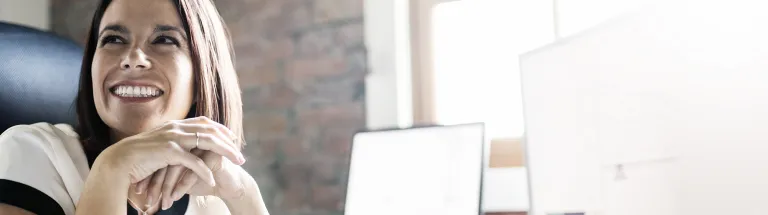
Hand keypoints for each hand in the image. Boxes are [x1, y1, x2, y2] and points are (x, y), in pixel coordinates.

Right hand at [97, 116, 245, 197]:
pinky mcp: (168, 151)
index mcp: (174, 125)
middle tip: (241, 156)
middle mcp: (176, 128)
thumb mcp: (160, 145)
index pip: (204, 122)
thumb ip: (173, 143)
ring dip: (225, 152)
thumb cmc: (139, 157)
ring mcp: (173, 138)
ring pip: (207, 142)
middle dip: (229, 143)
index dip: (220, 129)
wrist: (119, 161)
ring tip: (237, 163)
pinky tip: (212, 179)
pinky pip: (192, 161)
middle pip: (211, 131)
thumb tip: (185, 146)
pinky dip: (204, 170)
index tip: (232, 138)